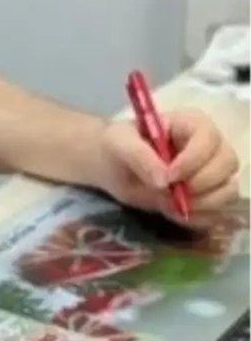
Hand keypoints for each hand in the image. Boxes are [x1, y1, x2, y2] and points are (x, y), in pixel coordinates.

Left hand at [96, 108, 239, 224]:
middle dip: (201, 184)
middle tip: (170, 192)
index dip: (193, 160)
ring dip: (202, 203)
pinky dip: (199, 217)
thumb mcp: (119, 142)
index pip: (209, 139)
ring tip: (170, 203)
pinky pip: (219, 212)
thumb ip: (139, 155)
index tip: (169, 176)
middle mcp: (209, 146)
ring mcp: (212, 173)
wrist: (112, 167)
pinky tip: (173, 212)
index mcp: (190, 123)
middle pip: (227, 164)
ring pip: (228, 190)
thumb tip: (163, 181)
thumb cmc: (117, 145)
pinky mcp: (209, 197)